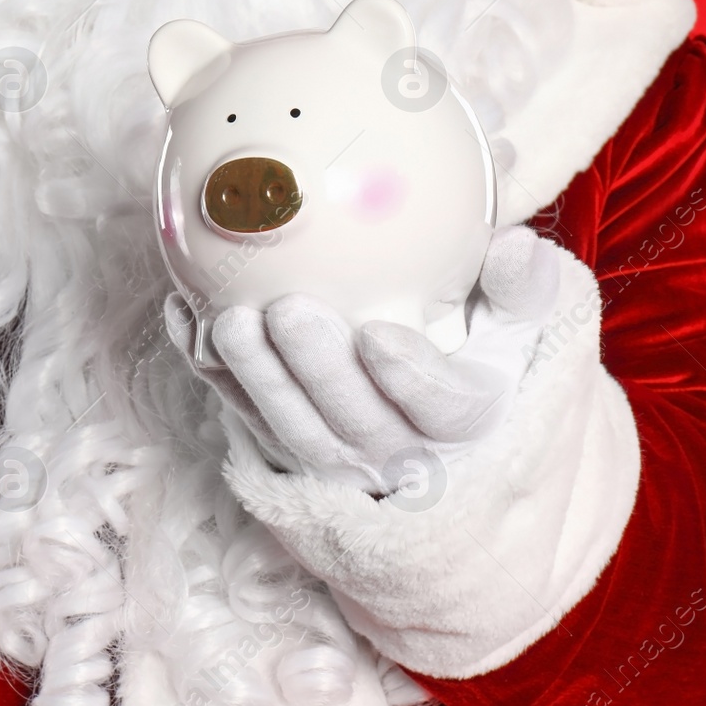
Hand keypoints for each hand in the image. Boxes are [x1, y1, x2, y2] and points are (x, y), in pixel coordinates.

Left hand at [164, 226, 562, 494]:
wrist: (442, 437)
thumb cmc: (480, 354)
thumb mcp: (518, 327)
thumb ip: (520, 288)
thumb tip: (518, 245)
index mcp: (462, 421)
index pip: (440, 408)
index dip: (409, 378)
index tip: (379, 335)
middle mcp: (398, 453)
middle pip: (353, 424)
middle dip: (316, 372)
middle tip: (289, 311)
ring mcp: (336, 460)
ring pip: (291, 429)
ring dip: (256, 378)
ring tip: (229, 321)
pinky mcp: (285, 449)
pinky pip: (241, 414)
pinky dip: (209, 371)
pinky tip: (184, 317)